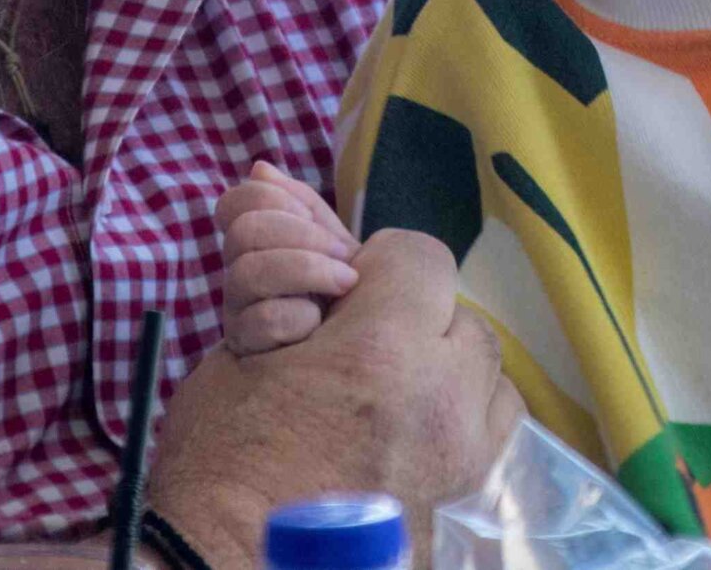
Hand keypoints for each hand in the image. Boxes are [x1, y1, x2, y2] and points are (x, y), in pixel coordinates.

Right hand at [149, 228, 525, 569]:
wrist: (224, 569)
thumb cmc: (220, 461)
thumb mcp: (238, 349)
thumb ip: (280, 274)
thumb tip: (267, 179)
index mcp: (384, 351)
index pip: (420, 256)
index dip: (377, 267)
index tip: (340, 293)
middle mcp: (445, 404)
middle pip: (462, 319)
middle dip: (415, 321)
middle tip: (358, 350)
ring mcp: (465, 465)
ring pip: (490, 381)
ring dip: (448, 375)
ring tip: (390, 397)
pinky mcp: (468, 511)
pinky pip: (490, 442)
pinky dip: (461, 428)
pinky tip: (410, 441)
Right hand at [217, 161, 360, 354]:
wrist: (360, 339)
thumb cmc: (340, 286)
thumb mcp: (330, 240)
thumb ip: (300, 203)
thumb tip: (259, 168)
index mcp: (253, 243)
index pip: (233, 203)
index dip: (275, 201)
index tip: (317, 220)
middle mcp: (236, 273)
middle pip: (243, 233)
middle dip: (301, 236)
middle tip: (341, 254)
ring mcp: (236, 311)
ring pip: (248, 273)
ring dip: (308, 271)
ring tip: (345, 282)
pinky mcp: (245, 348)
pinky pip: (263, 320)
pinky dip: (300, 317)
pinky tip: (318, 324)